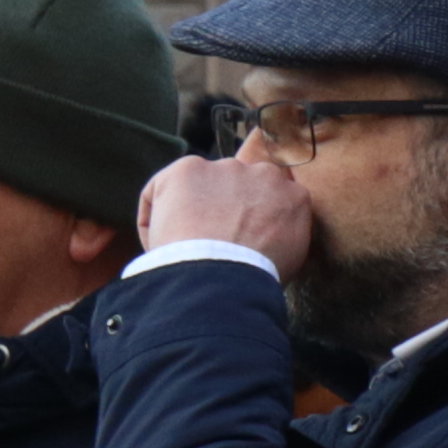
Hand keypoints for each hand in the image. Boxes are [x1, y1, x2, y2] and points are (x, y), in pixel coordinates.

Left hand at [137, 148, 315, 276]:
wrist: (220, 278)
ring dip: (192, 207)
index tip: (238, 235)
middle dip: (223, 205)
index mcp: (292, 194)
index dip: (251, 215)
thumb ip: (285, 231)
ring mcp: (224, 168)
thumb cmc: (254, 278)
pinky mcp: (187, 171)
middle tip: (209, 238)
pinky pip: (162, 189)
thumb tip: (269, 233)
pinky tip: (159, 241)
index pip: (271, 196)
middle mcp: (263, 173)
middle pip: (238, 184)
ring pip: (201, 185)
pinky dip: (154, 214)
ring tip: (182, 245)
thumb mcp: (290, 256)